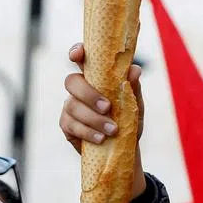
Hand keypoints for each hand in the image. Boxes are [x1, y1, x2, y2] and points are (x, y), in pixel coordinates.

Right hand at [61, 43, 146, 198]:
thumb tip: (134, 70)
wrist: (123, 150)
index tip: (77, 55)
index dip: (76, 52)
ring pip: (72, 105)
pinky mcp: (67, 126)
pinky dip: (88, 132)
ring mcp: (70, 107)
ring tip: (112, 130)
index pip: (82, 59)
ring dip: (93, 118)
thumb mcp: (135, 104)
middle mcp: (79, 89)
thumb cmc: (128, 120)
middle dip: (88, 94)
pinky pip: (72, 125)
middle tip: (107, 107)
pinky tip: (100, 139)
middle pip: (72, 81)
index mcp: (95, 77)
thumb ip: (133, 87)